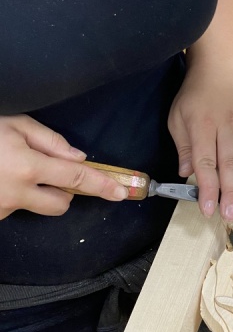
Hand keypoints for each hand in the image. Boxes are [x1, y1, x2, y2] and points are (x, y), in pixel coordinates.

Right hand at [0, 115, 127, 219]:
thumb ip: (49, 141)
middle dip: (63, 192)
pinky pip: (11, 207)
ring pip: (33, 206)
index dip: (101, 185)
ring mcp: (0, 209)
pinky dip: (10, 195)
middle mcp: (16, 193)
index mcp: (27, 166)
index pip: (76, 179)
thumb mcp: (14, 122)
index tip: (122, 193)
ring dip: (32, 192)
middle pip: (60, 205)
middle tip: (46, 170)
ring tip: (9, 168)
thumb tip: (77, 157)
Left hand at [168, 74, 232, 220]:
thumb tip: (186, 173)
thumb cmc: (192, 98)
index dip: (208, 187)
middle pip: (228, 164)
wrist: (217, 73)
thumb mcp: (176, 119)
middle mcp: (223, 126)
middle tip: (230, 215)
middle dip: (230, 192)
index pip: (205, 162)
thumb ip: (183, 147)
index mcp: (201, 125)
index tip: (208, 209)